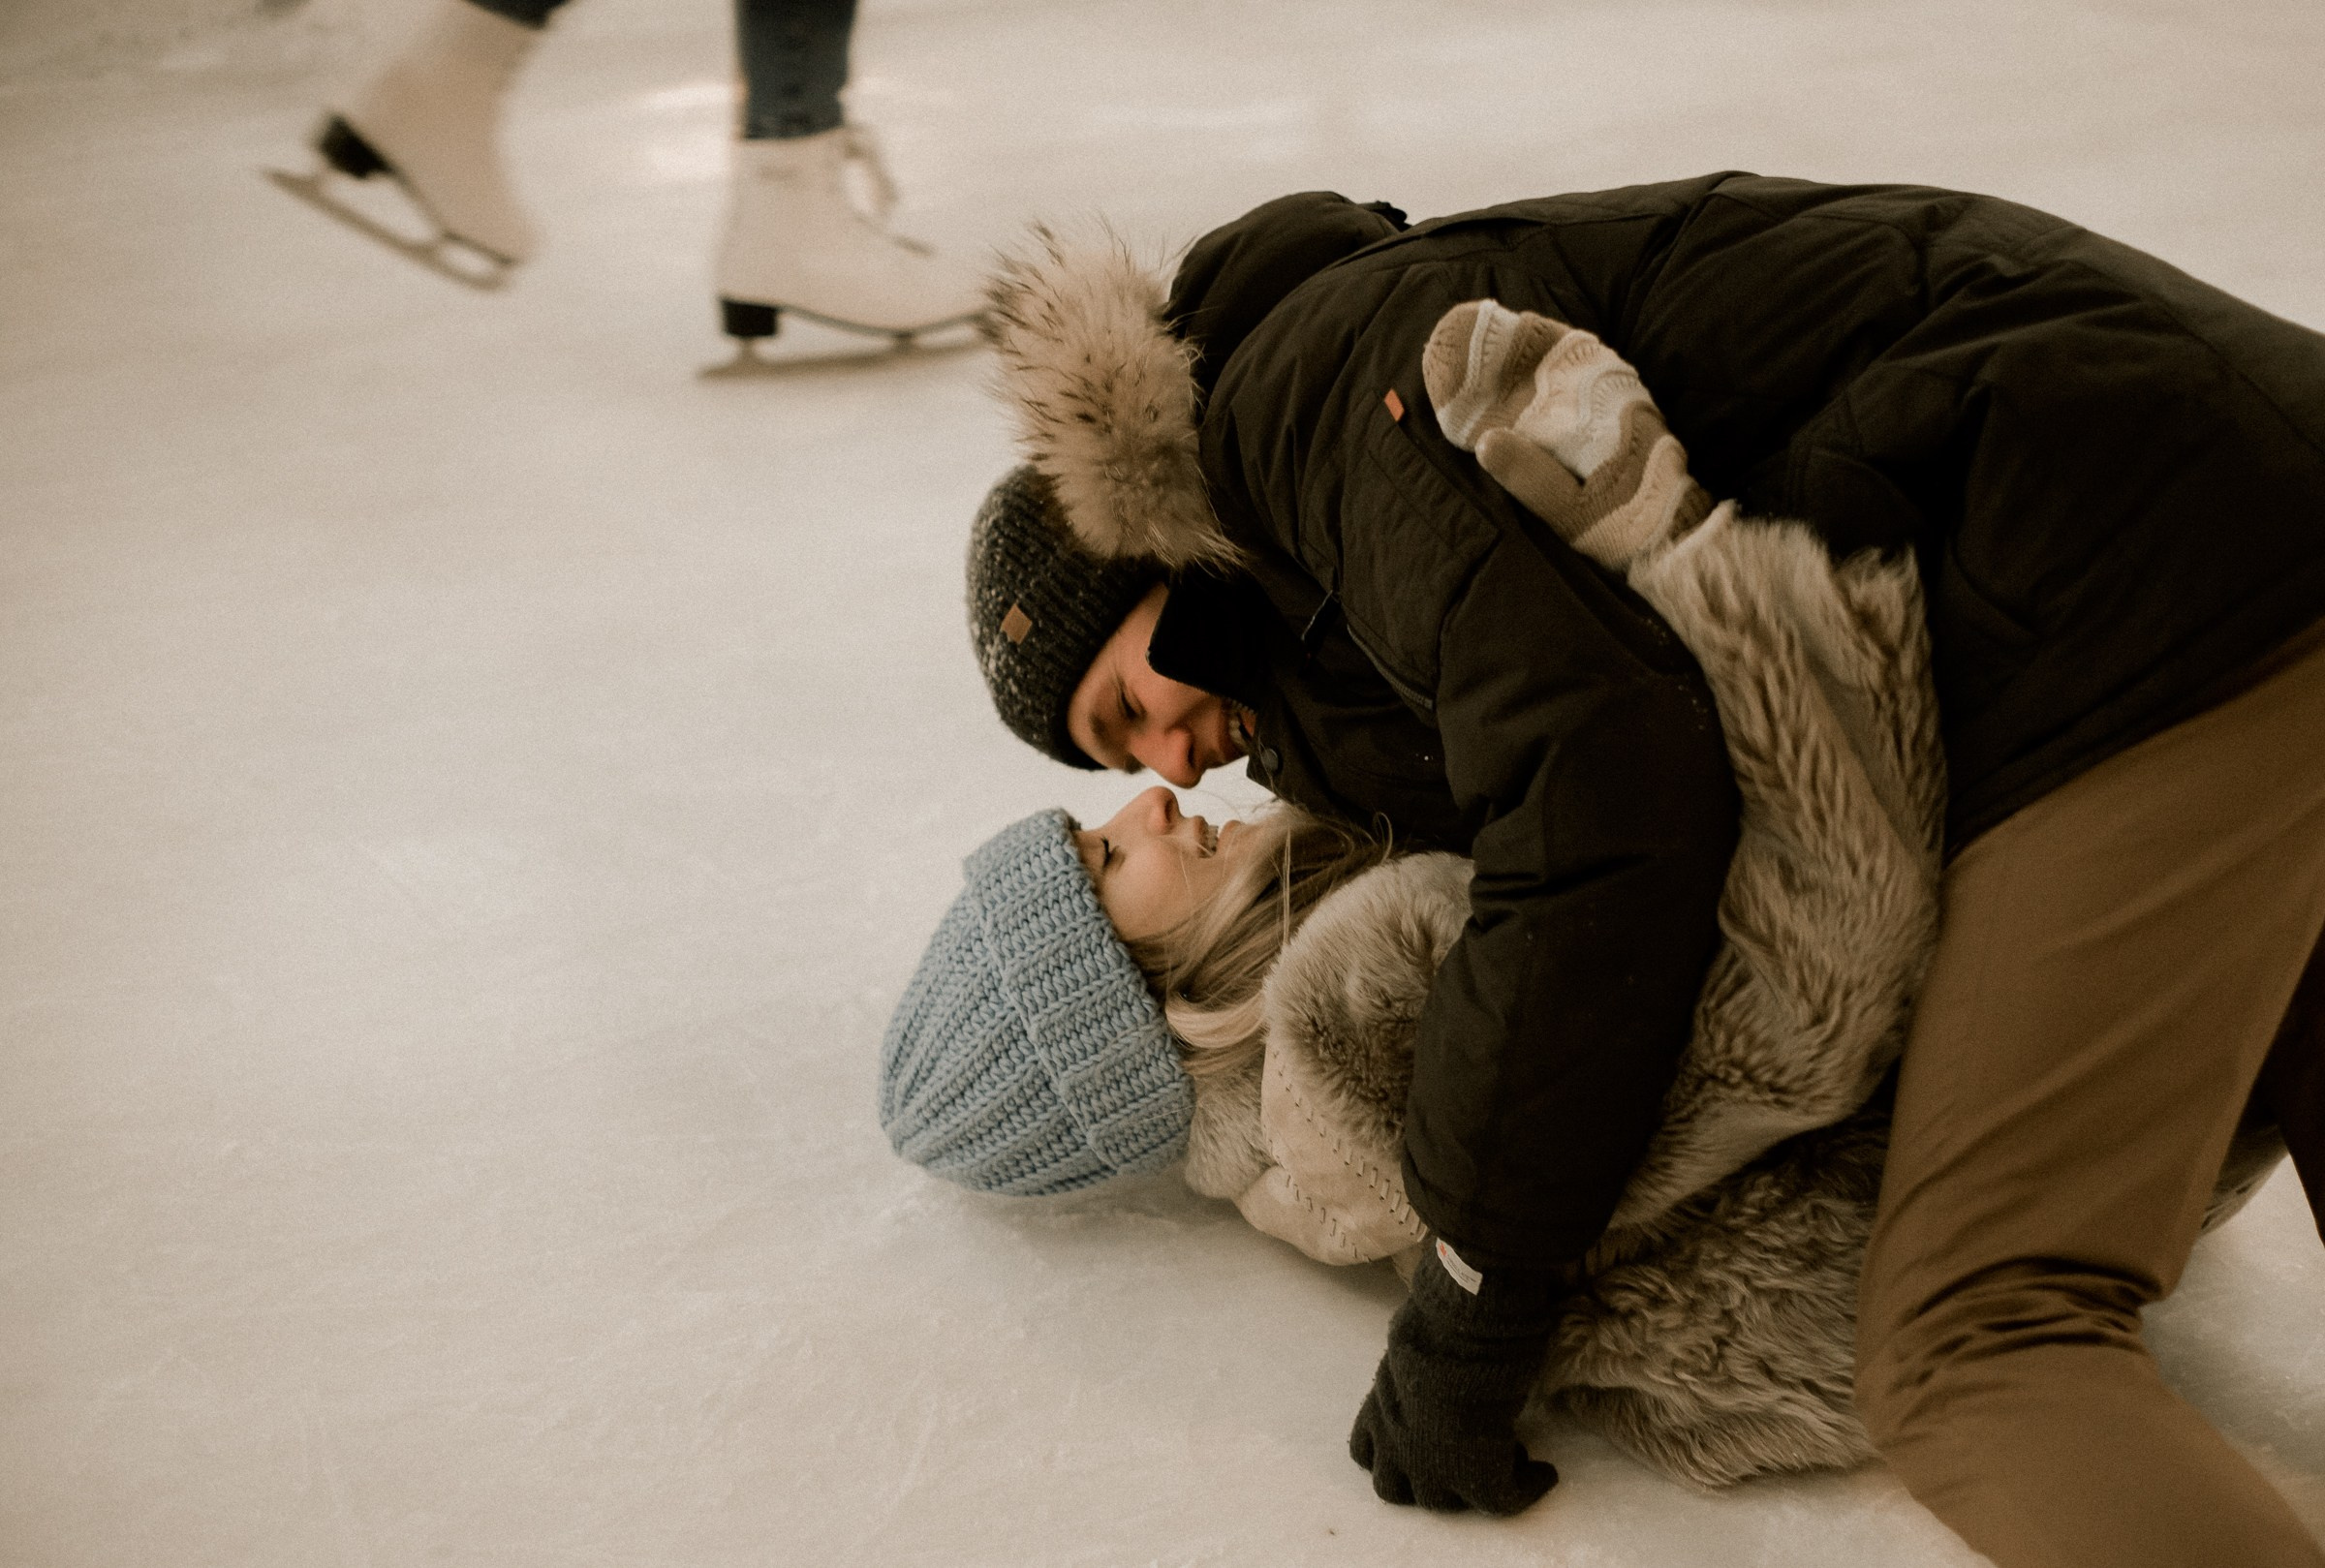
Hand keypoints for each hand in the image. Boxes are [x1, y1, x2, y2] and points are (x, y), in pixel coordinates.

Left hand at [1346, 1239, 1560, 1514]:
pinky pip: (1505, 1502)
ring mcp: (1432, 1465)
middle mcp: (1396, 1440)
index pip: (1364, 1449)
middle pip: (1395, 1488)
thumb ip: (1417, 1355)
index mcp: (1379, 1403)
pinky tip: (1545, 1474)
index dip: (1388, 1453)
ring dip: (1467, 1491)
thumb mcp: (1414, 1337)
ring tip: (1502, 1464)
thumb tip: (1437, 1334)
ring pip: (1442, 1504)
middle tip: (1458, 1459)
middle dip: (1424, 1479)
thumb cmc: (1444, 1311)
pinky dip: (1527, 1489)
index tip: (1415, 1440)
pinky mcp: (1478, 1478)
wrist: (1466, 1325)